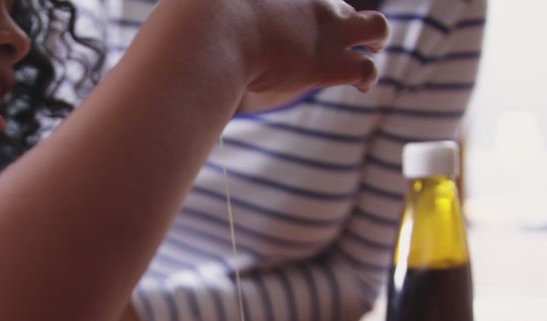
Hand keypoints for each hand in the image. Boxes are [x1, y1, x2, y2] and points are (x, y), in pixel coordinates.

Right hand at [160, 0, 387, 97]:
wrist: (211, 30)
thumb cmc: (195, 21)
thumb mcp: (198, 11)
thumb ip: (191, 18)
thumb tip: (169, 40)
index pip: (306, 1)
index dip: (299, 17)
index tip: (285, 32)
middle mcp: (311, 3)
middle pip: (342, 6)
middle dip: (347, 22)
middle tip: (338, 37)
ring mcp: (325, 30)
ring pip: (377, 27)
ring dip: (374, 41)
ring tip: (368, 57)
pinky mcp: (329, 62)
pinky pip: (366, 68)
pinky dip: (367, 77)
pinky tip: (360, 86)